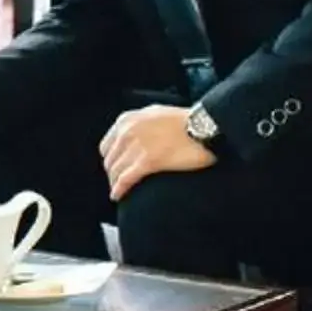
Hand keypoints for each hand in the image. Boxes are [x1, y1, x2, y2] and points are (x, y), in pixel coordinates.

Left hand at [100, 104, 214, 200]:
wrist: (204, 126)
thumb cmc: (186, 121)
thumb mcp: (155, 114)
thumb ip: (140, 124)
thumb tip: (133, 136)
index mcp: (128, 120)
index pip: (107, 145)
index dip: (111, 159)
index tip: (116, 168)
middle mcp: (128, 131)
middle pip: (110, 160)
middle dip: (112, 173)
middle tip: (119, 183)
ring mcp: (137, 146)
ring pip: (115, 171)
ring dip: (115, 183)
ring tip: (119, 192)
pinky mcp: (148, 161)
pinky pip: (125, 179)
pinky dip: (119, 189)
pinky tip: (117, 196)